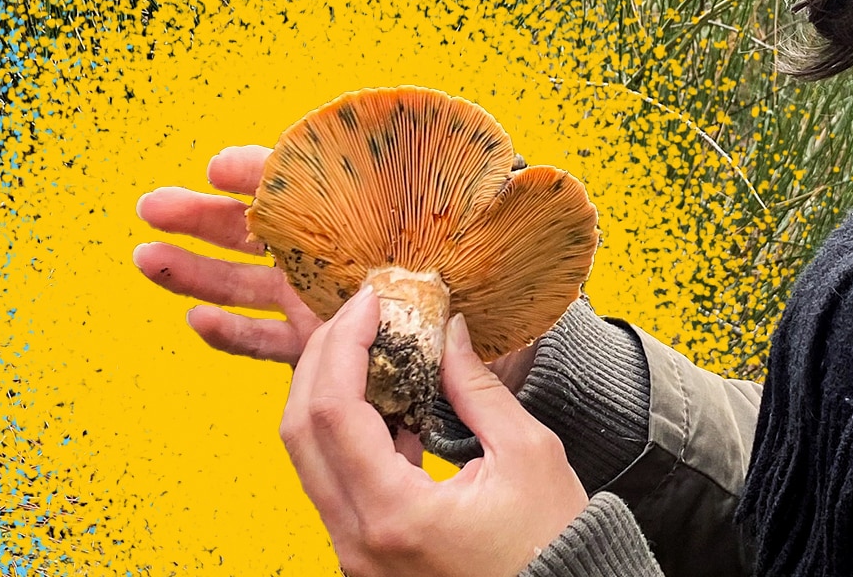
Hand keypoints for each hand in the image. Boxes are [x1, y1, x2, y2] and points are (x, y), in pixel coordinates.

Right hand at [133, 145, 543, 384]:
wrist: (519, 349)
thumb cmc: (511, 280)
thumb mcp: (503, 230)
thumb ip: (498, 197)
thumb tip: (506, 168)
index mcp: (374, 216)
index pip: (310, 184)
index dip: (265, 171)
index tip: (223, 166)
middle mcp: (342, 253)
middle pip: (262, 228)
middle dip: (205, 215)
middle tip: (152, 206)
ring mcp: (327, 301)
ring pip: (251, 282)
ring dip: (198, 269)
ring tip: (147, 258)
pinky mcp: (327, 348)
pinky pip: (270, 341)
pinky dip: (233, 333)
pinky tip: (197, 320)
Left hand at [281, 294, 588, 576]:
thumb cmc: (552, 545)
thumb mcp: (526, 454)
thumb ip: (477, 388)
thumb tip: (449, 333)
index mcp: (394, 513)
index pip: (333, 410)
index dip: (345, 343)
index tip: (371, 302)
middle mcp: (357, 540)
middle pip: (299, 433)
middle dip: (322, 360)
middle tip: (358, 317)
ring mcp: (354, 554)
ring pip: (309, 458)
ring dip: (328, 394)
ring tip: (370, 348)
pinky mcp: (364, 556)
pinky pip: (334, 483)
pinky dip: (346, 433)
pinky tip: (384, 401)